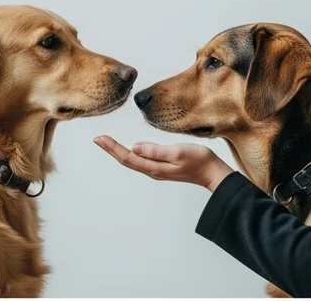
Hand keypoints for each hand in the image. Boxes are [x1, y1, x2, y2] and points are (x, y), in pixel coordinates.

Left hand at [94, 135, 232, 191]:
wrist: (213, 173)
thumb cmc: (199, 160)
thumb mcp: (178, 151)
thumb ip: (156, 150)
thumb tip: (135, 147)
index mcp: (154, 167)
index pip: (128, 156)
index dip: (113, 147)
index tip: (100, 138)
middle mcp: (152, 170)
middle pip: (127, 160)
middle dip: (111, 149)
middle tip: (98, 139)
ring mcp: (157, 170)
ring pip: (133, 161)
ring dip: (119, 151)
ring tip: (108, 143)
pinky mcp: (163, 167)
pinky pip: (141, 161)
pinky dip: (131, 154)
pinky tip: (130, 149)